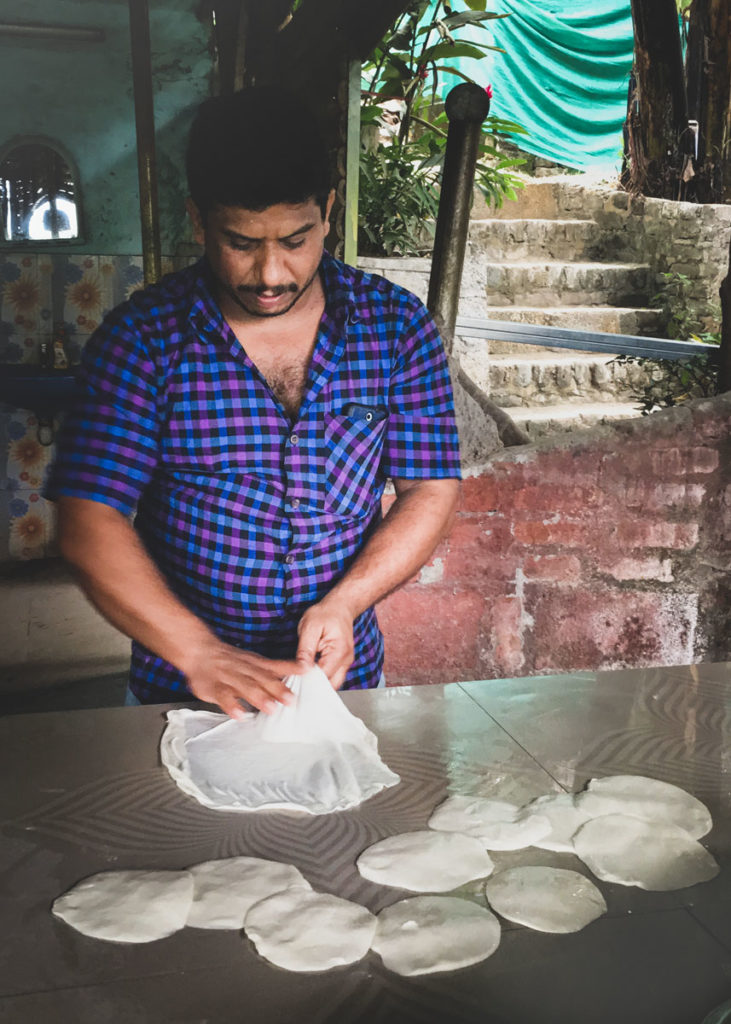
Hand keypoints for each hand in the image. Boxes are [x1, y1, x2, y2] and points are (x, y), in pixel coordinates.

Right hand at [182, 636, 300, 718]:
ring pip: (245, 687)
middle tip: (292, 700)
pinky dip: (231, 706)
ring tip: (271, 708)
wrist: (199, 650)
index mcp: (255, 663)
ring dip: (258, 697)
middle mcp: (244, 669)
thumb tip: (301, 674)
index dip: (291, 669)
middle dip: (277, 689)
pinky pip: (223, 697)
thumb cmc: (230, 659)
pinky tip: (240, 715)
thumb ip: (275, 670)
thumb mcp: (254, 660)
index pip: (275, 666)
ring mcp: (229, 678)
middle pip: (262, 678)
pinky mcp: (214, 688)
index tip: (308, 672)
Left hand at [296, 598, 354, 689]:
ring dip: (317, 684)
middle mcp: (346, 661)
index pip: (323, 677)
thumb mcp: (310, 627)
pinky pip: (331, 677)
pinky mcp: (341, 663)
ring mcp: (345, 663)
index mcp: (339, 652)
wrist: (340, 607)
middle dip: (313, 688)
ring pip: (331, 683)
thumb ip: (305, 650)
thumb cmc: (326, 613)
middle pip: (329, 686)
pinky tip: (308, 675)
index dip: (307, 681)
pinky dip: (320, 678)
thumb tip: (301, 669)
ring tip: (301, 680)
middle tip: (295, 684)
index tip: (293, 681)